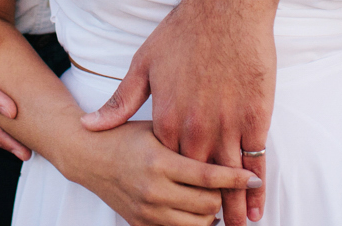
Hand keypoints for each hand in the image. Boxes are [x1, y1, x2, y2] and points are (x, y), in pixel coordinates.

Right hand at [63, 121, 261, 225]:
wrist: (88, 156)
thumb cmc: (125, 136)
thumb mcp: (155, 126)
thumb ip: (186, 137)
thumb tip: (223, 143)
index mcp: (159, 161)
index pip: (208, 176)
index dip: (235, 178)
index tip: (253, 178)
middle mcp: (153, 190)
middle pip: (208, 205)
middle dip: (224, 195)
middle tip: (228, 183)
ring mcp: (147, 211)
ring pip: (197, 224)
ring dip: (210, 213)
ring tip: (211, 196)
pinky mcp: (140, 224)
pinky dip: (192, 223)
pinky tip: (194, 209)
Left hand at [80, 0, 275, 224]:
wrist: (226, 7)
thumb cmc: (183, 32)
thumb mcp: (143, 65)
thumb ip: (119, 102)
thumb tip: (88, 125)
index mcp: (167, 119)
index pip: (166, 167)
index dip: (170, 190)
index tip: (171, 209)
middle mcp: (196, 129)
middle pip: (197, 182)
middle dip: (201, 209)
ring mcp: (227, 125)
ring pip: (227, 178)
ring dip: (231, 208)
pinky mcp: (254, 117)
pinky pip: (255, 160)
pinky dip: (255, 186)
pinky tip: (255, 205)